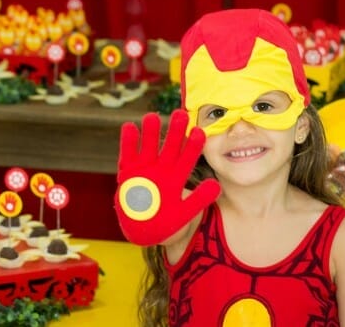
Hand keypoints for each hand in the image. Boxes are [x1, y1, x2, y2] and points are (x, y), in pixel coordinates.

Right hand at [114, 109, 220, 245]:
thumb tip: (217, 186)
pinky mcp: (128, 173)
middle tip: (180, 114)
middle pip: (169, 147)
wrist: (144, 230)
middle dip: (174, 131)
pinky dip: (128, 142)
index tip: (200, 131)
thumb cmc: (167, 222)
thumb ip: (199, 199)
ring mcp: (145, 169)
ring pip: (148, 147)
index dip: (193, 146)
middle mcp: (162, 168)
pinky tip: (129, 127)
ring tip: (151, 116)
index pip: (187, 158)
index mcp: (177, 176)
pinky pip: (128, 155)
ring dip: (150, 133)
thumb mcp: (184, 213)